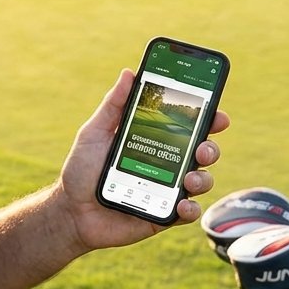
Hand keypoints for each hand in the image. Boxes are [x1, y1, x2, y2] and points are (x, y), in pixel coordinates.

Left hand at [56, 70, 229, 253]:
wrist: (71, 211)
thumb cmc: (81, 170)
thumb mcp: (94, 133)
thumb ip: (113, 105)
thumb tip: (128, 73)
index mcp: (154, 140)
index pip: (188, 127)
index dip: (208, 118)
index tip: (218, 114)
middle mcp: (167, 163)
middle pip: (203, 152)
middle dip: (211, 148)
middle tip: (202, 149)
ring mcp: (168, 190)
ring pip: (202, 181)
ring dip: (203, 178)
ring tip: (189, 179)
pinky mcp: (164, 215)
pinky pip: (188, 212)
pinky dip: (191, 209)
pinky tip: (181, 204)